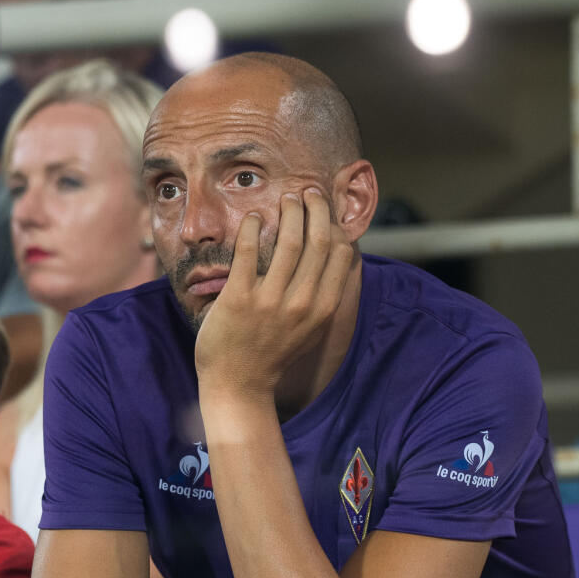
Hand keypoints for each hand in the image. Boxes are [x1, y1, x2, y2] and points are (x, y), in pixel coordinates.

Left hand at [194, 188, 353, 396]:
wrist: (239, 385)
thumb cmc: (273, 354)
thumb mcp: (310, 329)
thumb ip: (324, 296)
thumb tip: (337, 257)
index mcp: (323, 309)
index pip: (339, 253)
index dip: (334, 224)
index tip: (324, 209)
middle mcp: (302, 303)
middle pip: (318, 241)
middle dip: (315, 208)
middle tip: (307, 192)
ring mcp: (270, 301)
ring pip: (288, 241)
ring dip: (289, 211)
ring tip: (285, 198)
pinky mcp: (239, 298)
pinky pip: (248, 251)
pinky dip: (252, 227)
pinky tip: (254, 217)